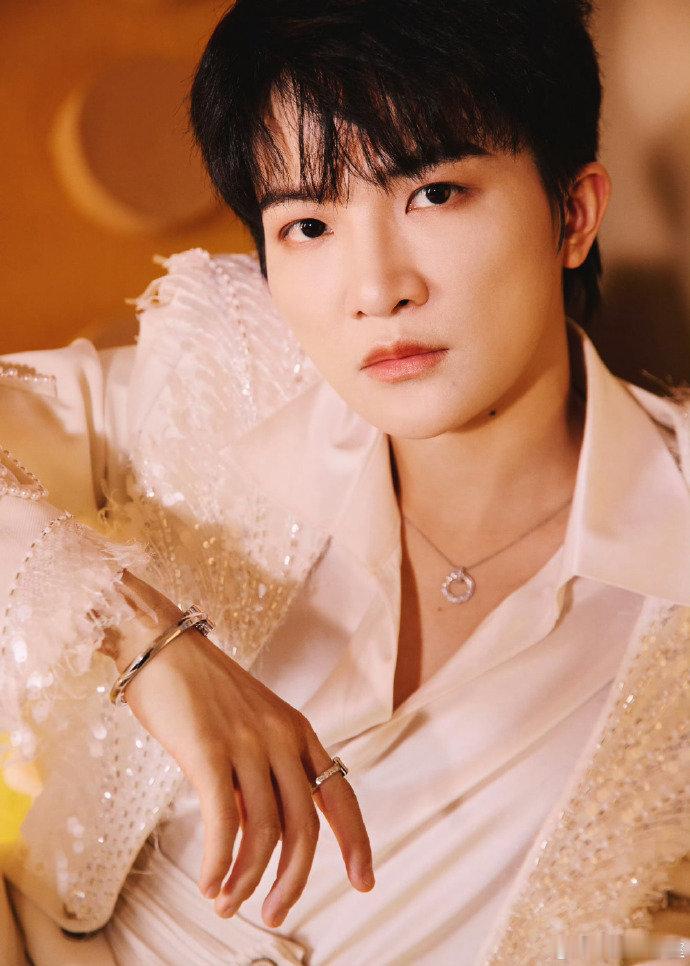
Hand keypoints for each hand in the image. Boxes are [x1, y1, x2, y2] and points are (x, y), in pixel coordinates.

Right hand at [102, 569, 374, 928]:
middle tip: (274, 913)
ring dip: (247, 880)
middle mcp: (282, 738)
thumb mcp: (249, 728)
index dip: (357, 841)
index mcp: (298, 731)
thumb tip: (259, 839)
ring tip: (227, 904)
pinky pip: (224, 822)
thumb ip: (262, 775)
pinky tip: (210, 883)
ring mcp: (248, 742)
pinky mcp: (209, 750)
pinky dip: (220, 862)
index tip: (365, 881)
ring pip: (264, 831)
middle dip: (293, 881)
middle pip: (304, 827)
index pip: (341, 794)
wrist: (162, 647)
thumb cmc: (201, 691)